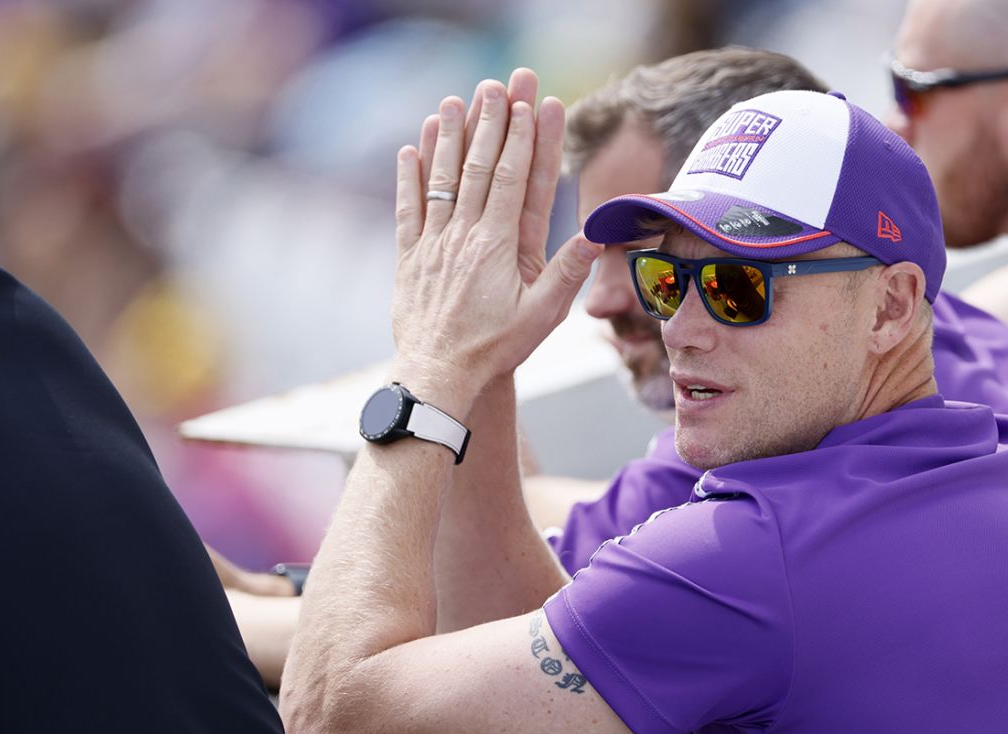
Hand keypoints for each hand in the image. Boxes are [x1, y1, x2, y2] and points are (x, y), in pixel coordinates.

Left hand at [391, 68, 601, 402]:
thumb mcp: (542, 316)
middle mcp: (464, 236)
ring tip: (455, 101)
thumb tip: (597, 236)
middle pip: (479, 168)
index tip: (529, 103)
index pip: (514, 179)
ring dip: (450, 138)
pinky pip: (409, 208)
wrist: (438, 375)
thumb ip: (567, 273)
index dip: (522, 138)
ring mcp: (434, 244)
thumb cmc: (495, 349)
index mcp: (498, 246)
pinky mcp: (410, 258)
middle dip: (490, 123)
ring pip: (442, 180)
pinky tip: (412, 148)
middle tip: (497, 85)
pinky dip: (410, 176)